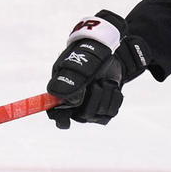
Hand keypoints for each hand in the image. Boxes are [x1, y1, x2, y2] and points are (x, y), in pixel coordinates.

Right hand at [46, 9, 149, 127]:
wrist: (108, 53)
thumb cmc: (88, 55)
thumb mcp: (79, 64)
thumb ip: (69, 80)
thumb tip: (63, 99)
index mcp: (61, 92)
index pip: (56, 114)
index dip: (61, 118)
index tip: (70, 115)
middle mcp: (73, 103)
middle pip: (82, 116)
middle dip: (93, 99)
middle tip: (96, 83)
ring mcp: (88, 107)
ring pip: (97, 116)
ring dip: (106, 96)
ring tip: (104, 81)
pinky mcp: (103, 108)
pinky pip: (109, 113)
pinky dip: (114, 99)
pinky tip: (112, 87)